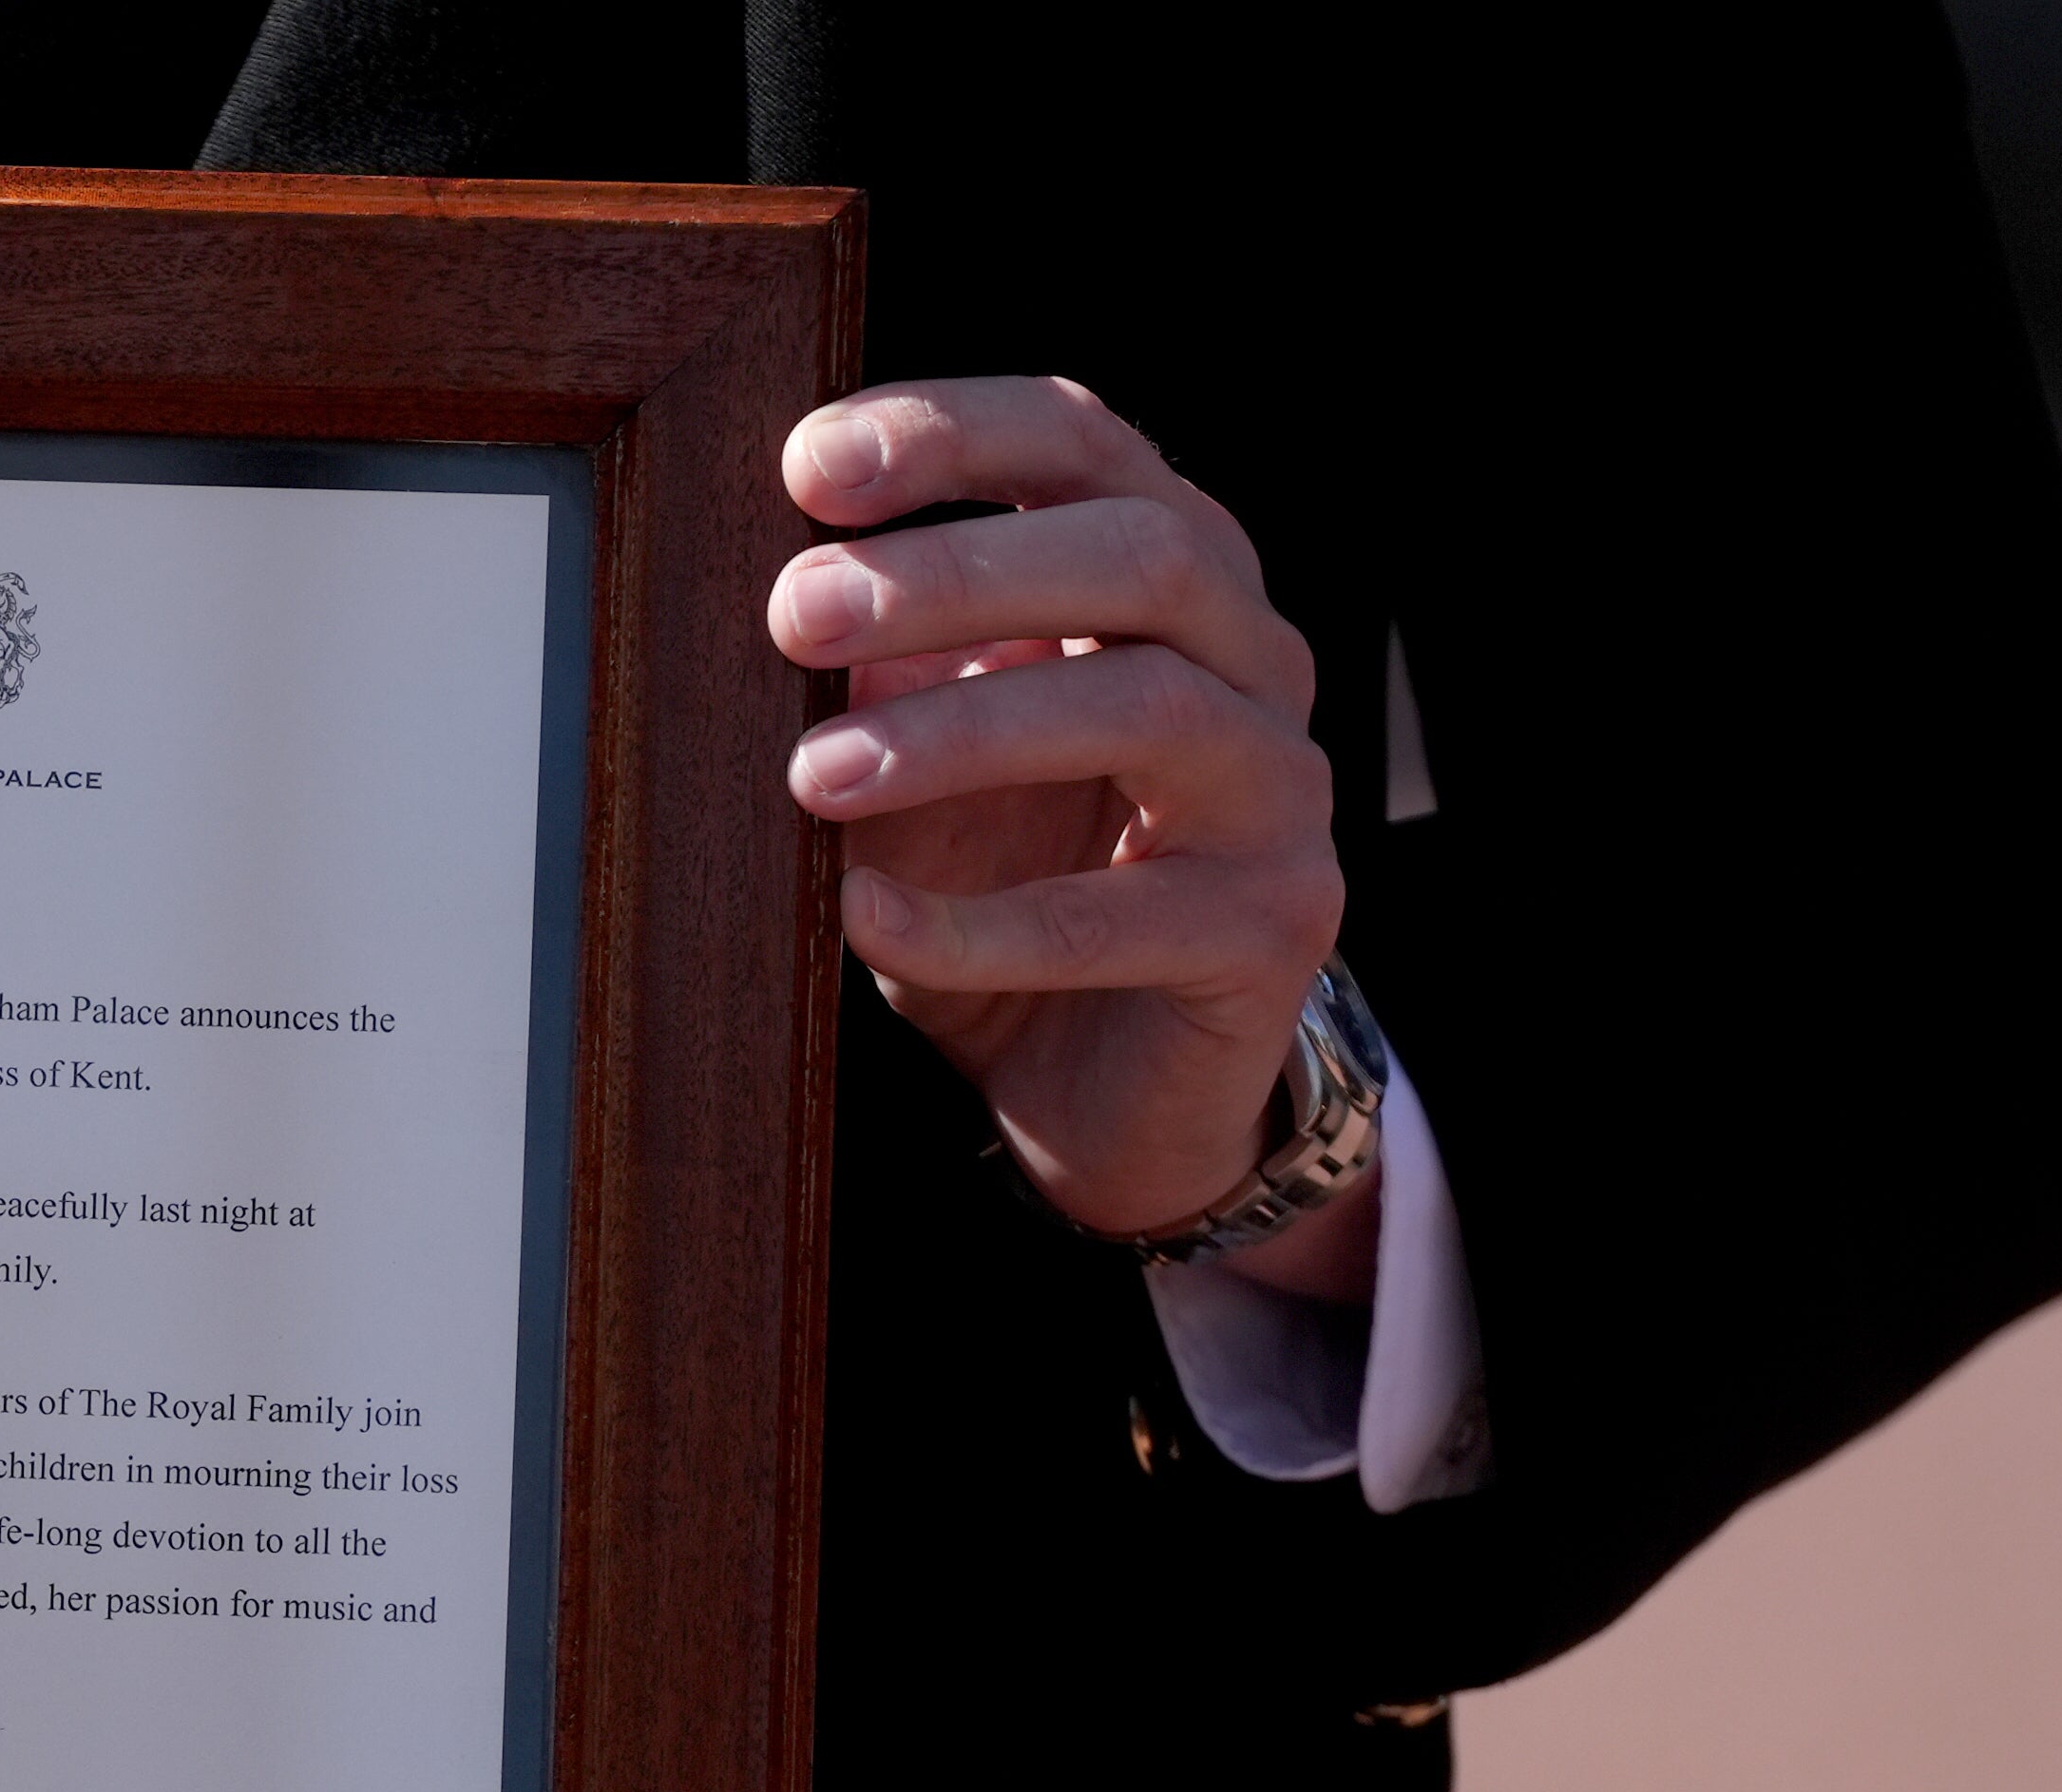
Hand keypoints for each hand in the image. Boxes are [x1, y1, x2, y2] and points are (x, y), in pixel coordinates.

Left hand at [763, 374, 1373, 1302]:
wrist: (1100, 1090)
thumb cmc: (1006, 889)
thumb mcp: (921, 766)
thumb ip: (878, 675)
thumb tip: (781, 593)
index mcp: (1172, 576)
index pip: (1087, 447)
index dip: (958, 431)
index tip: (809, 465)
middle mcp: (1255, 660)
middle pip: (1142, 555)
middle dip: (959, 569)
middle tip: (797, 613)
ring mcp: (1280, 792)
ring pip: (1150, 712)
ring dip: (966, 730)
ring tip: (817, 775)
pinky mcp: (1273, 930)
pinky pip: (1120, 918)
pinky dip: (978, 922)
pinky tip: (864, 919)